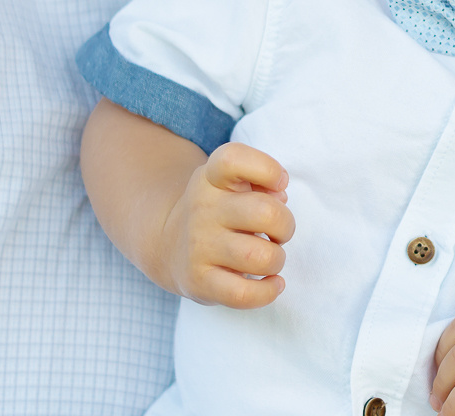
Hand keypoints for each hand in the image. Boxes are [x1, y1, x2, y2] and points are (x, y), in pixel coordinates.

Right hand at [162, 142, 295, 308]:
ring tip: (270, 257)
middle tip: (278, 232)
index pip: (234, 159)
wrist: (168, 243)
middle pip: (265, 212)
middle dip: (286, 225)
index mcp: (212, 178)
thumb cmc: (220, 209)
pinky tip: (273, 283)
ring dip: (277, 259)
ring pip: (260, 257)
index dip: (267, 169)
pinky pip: (243, 294)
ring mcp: (199, 247)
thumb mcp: (233, 182)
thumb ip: (262, 180)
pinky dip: (268, 292)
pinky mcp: (199, 282)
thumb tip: (280, 194)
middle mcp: (203, 209)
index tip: (279, 185)